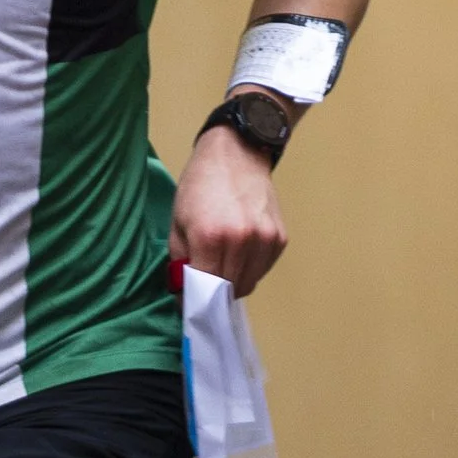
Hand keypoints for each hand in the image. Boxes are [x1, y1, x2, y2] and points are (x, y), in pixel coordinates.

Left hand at [170, 122, 287, 297]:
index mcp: (210, 237)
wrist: (237, 153)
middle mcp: (241, 241)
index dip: (194, 300)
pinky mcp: (279, 239)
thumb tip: (186, 294)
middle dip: (213, 294)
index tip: (188, 303)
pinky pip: (263, 270)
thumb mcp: (178, 222)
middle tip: (204, 282)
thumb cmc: (200, 186)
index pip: (205, 289)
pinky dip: (250, 269)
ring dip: (233, 282)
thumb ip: (181, 261)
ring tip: (223, 262)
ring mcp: (264, 240)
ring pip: (249, 284)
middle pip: (228, 290)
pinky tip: (240, 251)